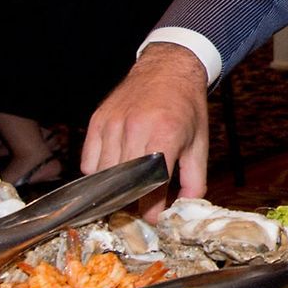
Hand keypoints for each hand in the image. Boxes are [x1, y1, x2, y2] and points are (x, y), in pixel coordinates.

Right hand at [81, 42, 210, 218]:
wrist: (168, 69)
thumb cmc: (185, 108)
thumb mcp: (198, 144)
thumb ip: (194, 181)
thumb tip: (183, 209)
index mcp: (164, 135)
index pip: (152, 186)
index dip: (151, 210)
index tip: (154, 219)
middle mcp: (135, 128)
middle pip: (125, 184)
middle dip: (132, 203)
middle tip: (140, 207)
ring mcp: (113, 124)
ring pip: (105, 175)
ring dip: (114, 189)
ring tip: (127, 190)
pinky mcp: (98, 121)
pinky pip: (89, 161)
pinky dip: (99, 173)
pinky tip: (114, 171)